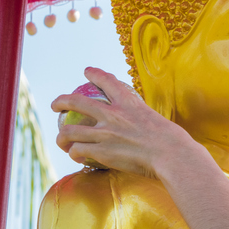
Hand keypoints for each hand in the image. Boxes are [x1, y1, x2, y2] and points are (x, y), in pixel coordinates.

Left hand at [52, 68, 196, 178]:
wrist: (171, 155)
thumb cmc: (172, 141)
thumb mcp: (157, 120)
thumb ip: (143, 120)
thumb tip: (145, 128)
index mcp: (128, 103)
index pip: (107, 81)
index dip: (94, 73)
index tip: (86, 71)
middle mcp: (112, 114)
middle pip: (76, 102)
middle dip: (61, 102)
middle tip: (56, 106)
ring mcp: (105, 133)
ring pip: (70, 131)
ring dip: (62, 137)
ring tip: (61, 141)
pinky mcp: (101, 151)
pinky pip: (78, 151)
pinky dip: (75, 154)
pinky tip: (76, 157)